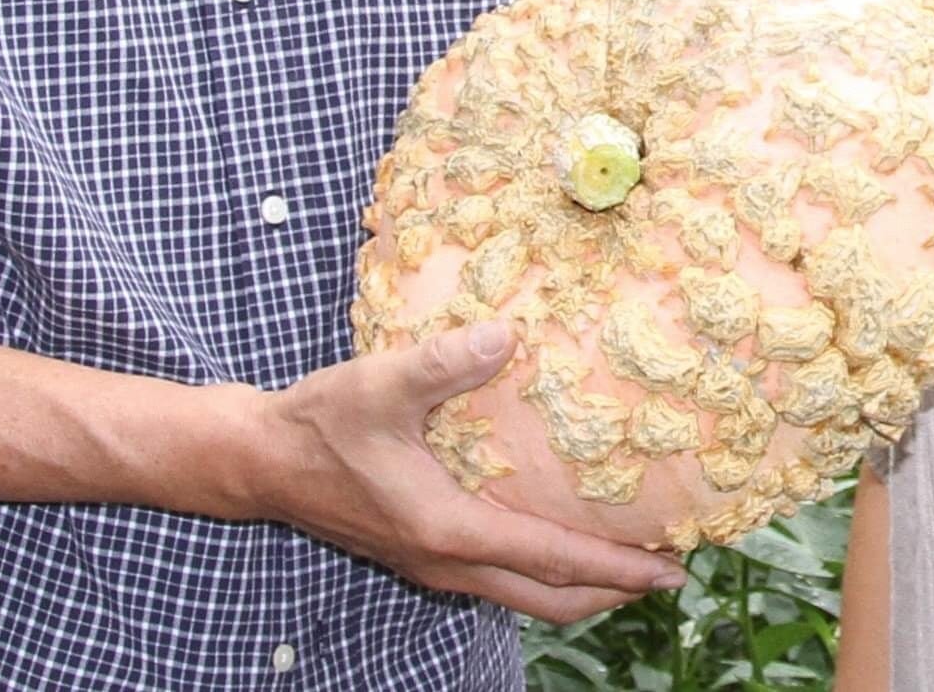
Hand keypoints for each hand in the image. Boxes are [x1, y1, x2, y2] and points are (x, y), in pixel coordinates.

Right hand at [254, 320, 685, 623]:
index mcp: (448, 529)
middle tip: (671, 572)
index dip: (616, 566)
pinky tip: (560, 537)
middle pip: (550, 598)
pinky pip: (502, 579)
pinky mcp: (424, 554)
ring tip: (631, 561)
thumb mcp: (380, 383)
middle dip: (615, 591)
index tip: (669, 566)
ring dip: (582, 585)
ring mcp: (435, 566)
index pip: (551, 557)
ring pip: (525, 595)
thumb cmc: (321, 423)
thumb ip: (445, 361)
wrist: (261, 462)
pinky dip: (545, 571)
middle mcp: (448, 562)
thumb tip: (507, 335)